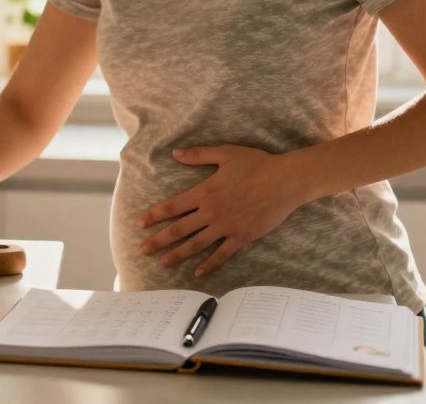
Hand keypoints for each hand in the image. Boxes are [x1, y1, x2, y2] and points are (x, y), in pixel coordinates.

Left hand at [136, 145, 305, 277]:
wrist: (285, 181)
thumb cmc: (257, 164)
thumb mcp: (225, 154)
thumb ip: (198, 155)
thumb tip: (175, 153)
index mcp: (204, 192)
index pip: (172, 206)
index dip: (154, 215)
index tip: (139, 223)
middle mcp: (211, 212)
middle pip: (179, 229)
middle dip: (158, 240)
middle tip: (141, 250)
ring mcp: (226, 226)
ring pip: (196, 244)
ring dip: (177, 255)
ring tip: (162, 263)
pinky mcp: (242, 236)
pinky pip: (222, 254)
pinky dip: (209, 264)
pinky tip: (198, 273)